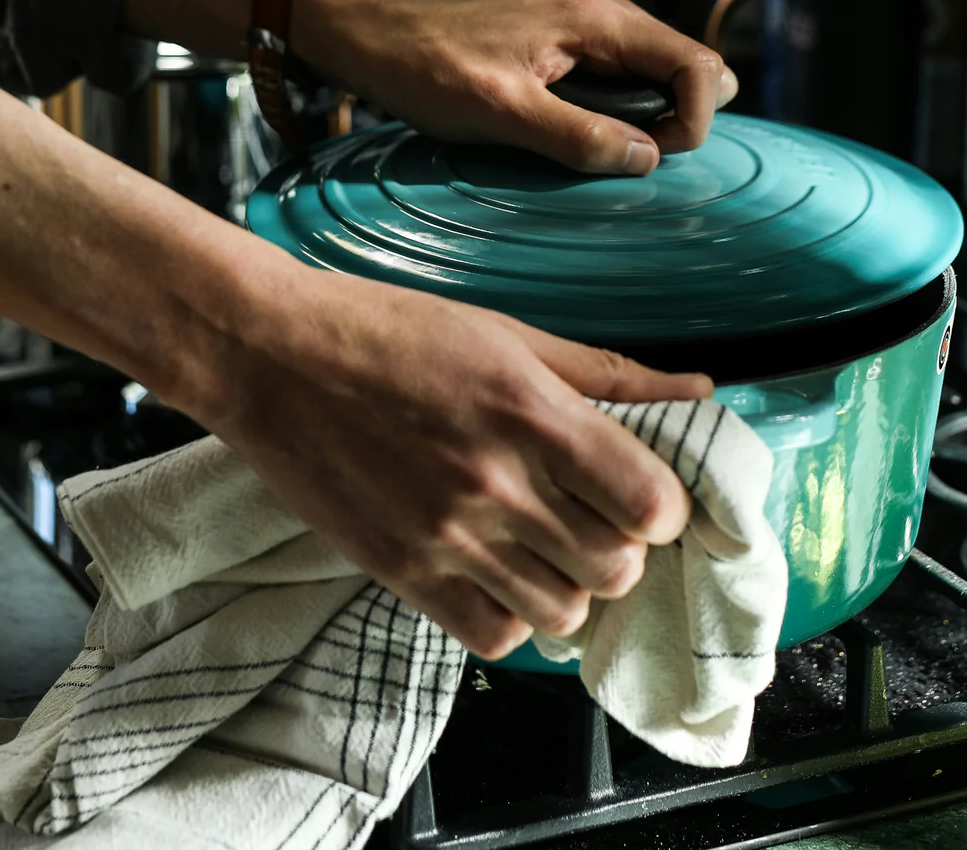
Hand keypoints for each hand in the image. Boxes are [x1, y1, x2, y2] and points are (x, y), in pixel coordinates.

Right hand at [205, 263, 712, 658]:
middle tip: (594, 518)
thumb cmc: (389, 331)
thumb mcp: (508, 333)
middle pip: (615, 567)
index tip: (641, 492)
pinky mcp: (400, 572)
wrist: (268, 356)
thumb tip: (697, 391)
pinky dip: (510, 614)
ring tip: (545, 547)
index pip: (649, 501)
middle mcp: (496, 482)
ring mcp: (446, 536)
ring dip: (569, 585)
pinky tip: (497, 573)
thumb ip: (607, 374)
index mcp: (531, 412)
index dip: (662, 504)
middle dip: (621, 547)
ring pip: (563, 613)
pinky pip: (493, 635)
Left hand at [292, 0, 737, 175]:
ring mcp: (594, 39)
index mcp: (602, 22)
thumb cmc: (432, 69)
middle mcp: (609, 22)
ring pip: (662, 84)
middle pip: (692, 73)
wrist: (381, 43)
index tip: (651, 159)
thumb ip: (577, 134)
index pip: (699, 66)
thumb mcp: (502, 111)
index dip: (695, 121)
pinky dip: (624, 122)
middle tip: (627, 159)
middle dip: (681, 125)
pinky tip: (585, 144)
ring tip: (602, 156)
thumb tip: (646, 159)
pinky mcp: (575, 58)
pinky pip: (627, 90)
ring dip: (652, 127)